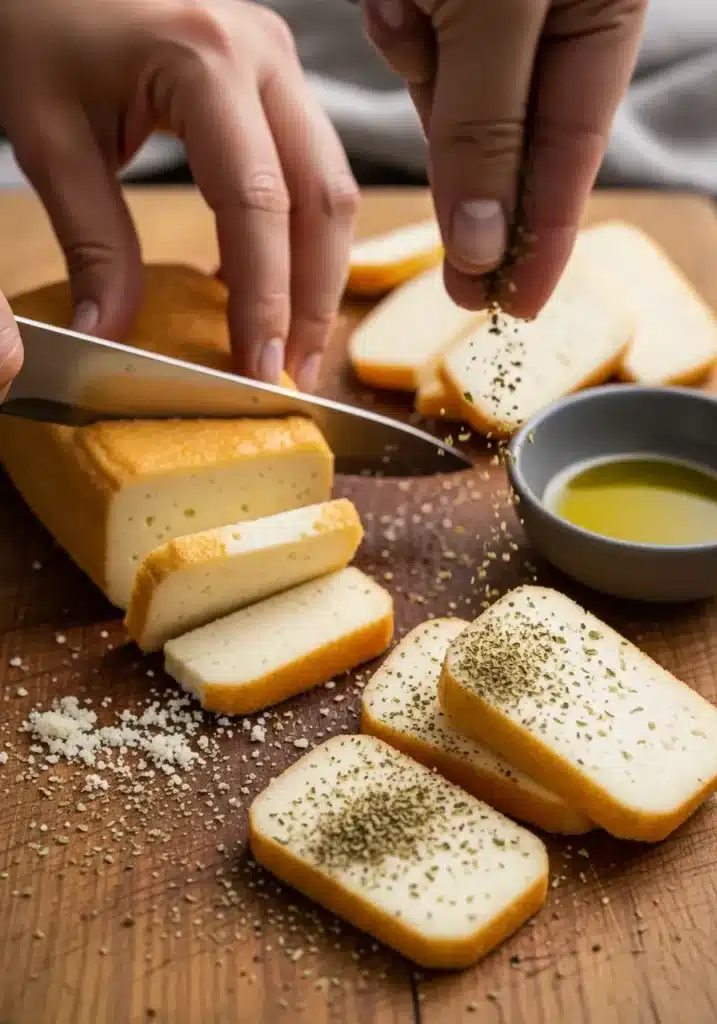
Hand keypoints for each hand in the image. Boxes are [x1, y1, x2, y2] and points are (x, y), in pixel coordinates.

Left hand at [0, 0, 358, 390]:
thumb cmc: (34, 24)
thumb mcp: (51, 137)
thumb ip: (93, 240)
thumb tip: (111, 335)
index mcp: (206, 61)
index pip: (259, 204)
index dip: (267, 297)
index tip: (262, 370)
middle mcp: (262, 56)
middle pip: (322, 197)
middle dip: (314, 297)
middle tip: (294, 372)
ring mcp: (275, 62)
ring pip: (331, 184)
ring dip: (318, 271)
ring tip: (293, 341)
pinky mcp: (272, 77)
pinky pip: (307, 166)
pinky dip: (298, 233)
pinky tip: (270, 283)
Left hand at [360, 0, 646, 316]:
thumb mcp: (493, 13)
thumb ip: (486, 126)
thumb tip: (484, 245)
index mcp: (602, 12)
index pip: (572, 151)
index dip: (545, 239)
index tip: (520, 304)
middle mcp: (557, 15)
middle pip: (512, 139)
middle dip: (477, 205)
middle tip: (463, 291)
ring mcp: (494, 5)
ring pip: (452, 94)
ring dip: (423, 86)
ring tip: (407, 26)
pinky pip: (414, 43)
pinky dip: (397, 34)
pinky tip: (391, 1)